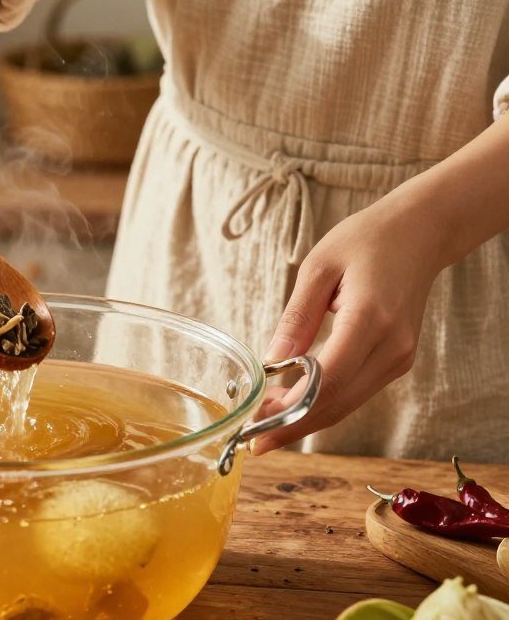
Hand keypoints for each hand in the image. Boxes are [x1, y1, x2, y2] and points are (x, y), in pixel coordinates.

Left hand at [251, 188, 446, 453]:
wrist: (419, 233)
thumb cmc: (365, 241)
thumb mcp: (318, 268)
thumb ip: (295, 318)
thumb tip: (271, 362)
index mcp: (371, 318)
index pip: (328, 378)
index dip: (290, 407)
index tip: (256, 421)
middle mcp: (392, 346)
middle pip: (337, 402)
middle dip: (292, 425)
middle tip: (252, 436)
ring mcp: (400, 357)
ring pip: (348, 404)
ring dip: (306, 419)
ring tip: (265, 424)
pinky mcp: (398, 360)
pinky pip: (357, 392)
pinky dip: (325, 404)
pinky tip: (293, 405)